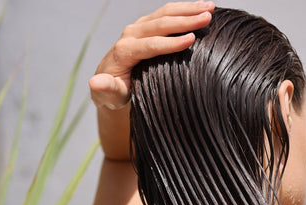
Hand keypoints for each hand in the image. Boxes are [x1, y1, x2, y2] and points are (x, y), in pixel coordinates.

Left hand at [89, 1, 214, 109]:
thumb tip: (95, 83)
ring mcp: (138, 28)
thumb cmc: (114, 94)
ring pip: (165, 14)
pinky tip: (202, 7)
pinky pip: (166, 13)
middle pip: (160, 24)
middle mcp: (130, 35)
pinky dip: (184, 9)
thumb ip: (104, 89)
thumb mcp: (108, 96)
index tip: (192, 40)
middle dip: (185, 20)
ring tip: (210, 8)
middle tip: (207, 18)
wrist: (110, 83)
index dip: (171, 42)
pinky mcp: (146, 26)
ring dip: (188, 9)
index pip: (150, 45)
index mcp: (124, 52)